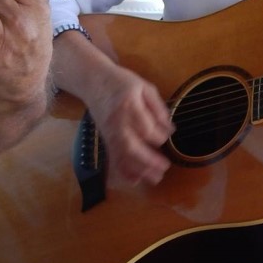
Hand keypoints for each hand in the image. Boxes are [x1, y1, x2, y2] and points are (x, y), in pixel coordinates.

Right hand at [79, 61, 173, 187]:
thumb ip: (157, 107)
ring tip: (155, 178)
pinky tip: (135, 180)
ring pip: (122, 155)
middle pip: (132, 146)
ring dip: (139, 169)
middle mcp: (117, 121)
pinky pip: (114, 158)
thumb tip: (169, 128)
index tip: (168, 134)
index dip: (160, 135)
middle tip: (165, 167)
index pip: (146, 127)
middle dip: (149, 160)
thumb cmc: (121, 82)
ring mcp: (109, 132)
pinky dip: (124, 171)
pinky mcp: (105, 139)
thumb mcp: (144, 86)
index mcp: (129, 105)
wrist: (94, 81)